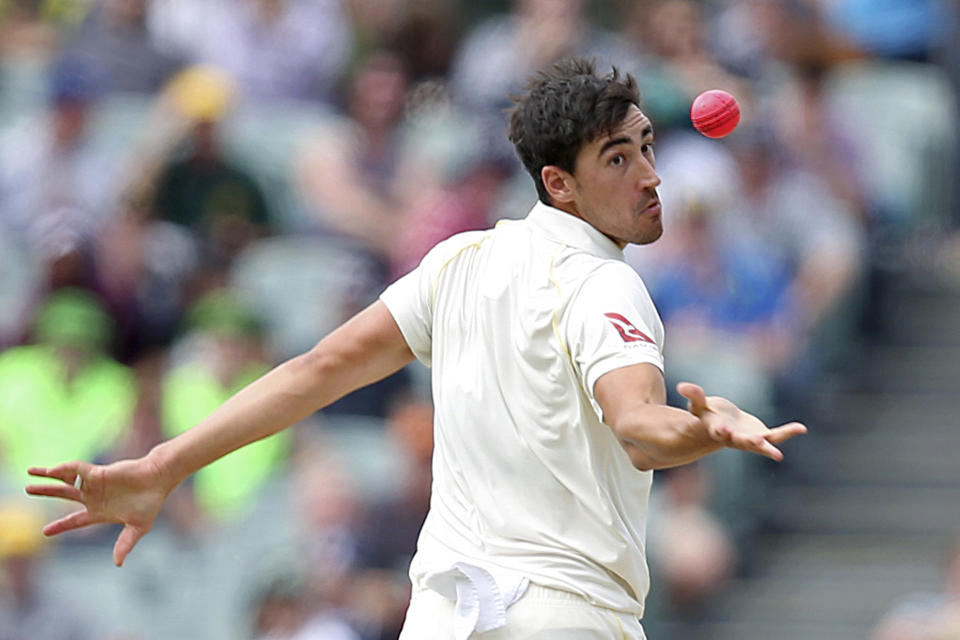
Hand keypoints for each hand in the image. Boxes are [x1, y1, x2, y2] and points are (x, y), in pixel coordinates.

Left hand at [25, 456, 175, 565]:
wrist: (158, 480)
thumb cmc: (150, 502)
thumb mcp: (139, 527)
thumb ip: (126, 543)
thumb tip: (118, 563)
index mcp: (100, 512)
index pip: (75, 520)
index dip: (60, 525)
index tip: (45, 531)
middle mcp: (93, 497)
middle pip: (64, 495)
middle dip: (46, 493)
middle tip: (26, 491)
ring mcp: (94, 484)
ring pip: (65, 481)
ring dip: (48, 478)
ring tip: (31, 472)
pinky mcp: (98, 473)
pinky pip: (76, 470)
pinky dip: (63, 470)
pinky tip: (51, 470)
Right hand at [677, 382, 806, 460]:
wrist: (723, 425)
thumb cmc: (709, 414)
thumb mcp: (700, 405)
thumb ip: (694, 395)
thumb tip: (682, 386)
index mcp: (717, 430)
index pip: (717, 431)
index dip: (719, 430)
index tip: (722, 429)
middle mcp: (733, 438)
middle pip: (741, 442)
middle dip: (749, 441)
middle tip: (758, 442)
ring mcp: (749, 440)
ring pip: (761, 444)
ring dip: (769, 446)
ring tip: (778, 455)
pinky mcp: (762, 436)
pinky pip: (777, 435)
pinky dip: (788, 432)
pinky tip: (801, 428)